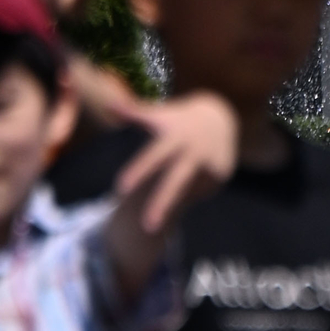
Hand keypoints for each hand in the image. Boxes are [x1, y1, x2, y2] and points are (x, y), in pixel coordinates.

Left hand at [111, 91, 239, 233]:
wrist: (220, 117)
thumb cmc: (179, 119)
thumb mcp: (159, 114)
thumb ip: (133, 112)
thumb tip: (109, 103)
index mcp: (173, 137)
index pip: (152, 157)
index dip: (137, 171)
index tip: (119, 188)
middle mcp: (193, 151)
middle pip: (175, 182)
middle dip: (161, 205)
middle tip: (146, 227)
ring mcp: (209, 164)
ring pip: (186, 191)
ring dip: (176, 197)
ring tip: (176, 179)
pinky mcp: (221, 174)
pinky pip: (198, 191)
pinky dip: (192, 188)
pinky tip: (195, 172)